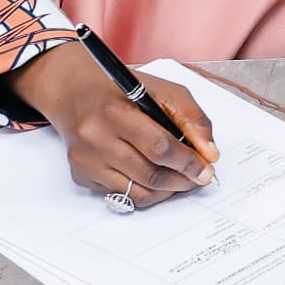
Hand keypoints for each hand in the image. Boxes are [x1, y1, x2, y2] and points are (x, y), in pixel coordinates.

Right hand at [6, 41, 217, 208]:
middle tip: (198, 178)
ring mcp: (85, 161)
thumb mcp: (163, 90)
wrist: (76, 93)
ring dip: (166, 191)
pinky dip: (144, 191)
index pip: (159, 147)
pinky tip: (155, 179)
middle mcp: (94, 139)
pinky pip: (120, 195)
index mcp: (115, 112)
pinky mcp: (80, 176)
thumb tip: (209, 153)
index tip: (207, 169)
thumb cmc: (123, 90)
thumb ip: (191, 118)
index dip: (187, 162)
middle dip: (181, 180)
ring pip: (136, 192)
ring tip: (181, 181)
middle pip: (149, 174)